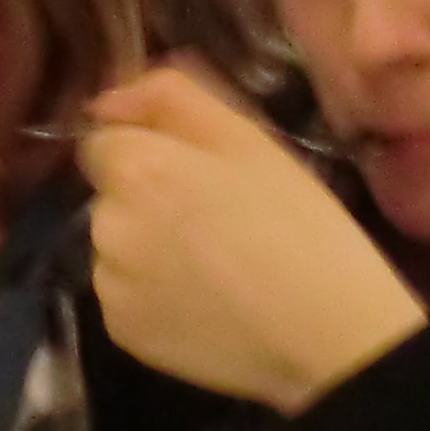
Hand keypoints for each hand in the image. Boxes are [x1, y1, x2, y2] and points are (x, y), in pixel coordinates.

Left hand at [78, 65, 424, 414]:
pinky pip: (125, 298)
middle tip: (216, 220)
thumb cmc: (298, 222)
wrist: (325, 331)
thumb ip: (170, 97)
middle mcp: (106, 224)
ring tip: (215, 266)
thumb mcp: (248, 137)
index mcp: (136, 168)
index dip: (151, 151)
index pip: (104, 140)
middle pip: (110, 196)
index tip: (197, 174)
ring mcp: (109, 284)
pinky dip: (153, 296)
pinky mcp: (121, 333)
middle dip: (147, 199)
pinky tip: (205, 303)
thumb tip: (106, 100)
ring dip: (148, 248)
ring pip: (116, 248)